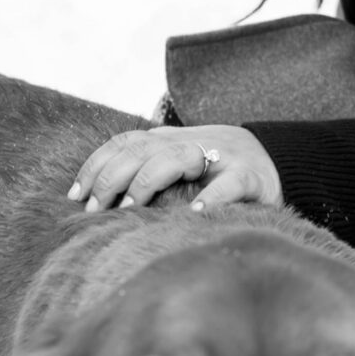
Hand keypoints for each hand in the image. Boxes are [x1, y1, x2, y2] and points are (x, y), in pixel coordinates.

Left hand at [67, 123, 281, 214]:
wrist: (279, 162)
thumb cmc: (218, 175)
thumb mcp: (179, 169)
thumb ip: (146, 177)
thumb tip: (95, 204)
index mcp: (169, 141)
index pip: (124, 143)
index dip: (96, 165)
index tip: (74, 195)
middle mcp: (191, 143)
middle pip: (142, 149)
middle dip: (112, 177)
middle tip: (94, 210)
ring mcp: (222, 158)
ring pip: (179, 157)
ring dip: (149, 180)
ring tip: (130, 209)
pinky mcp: (253, 178)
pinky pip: (231, 183)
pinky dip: (213, 196)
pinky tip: (196, 213)